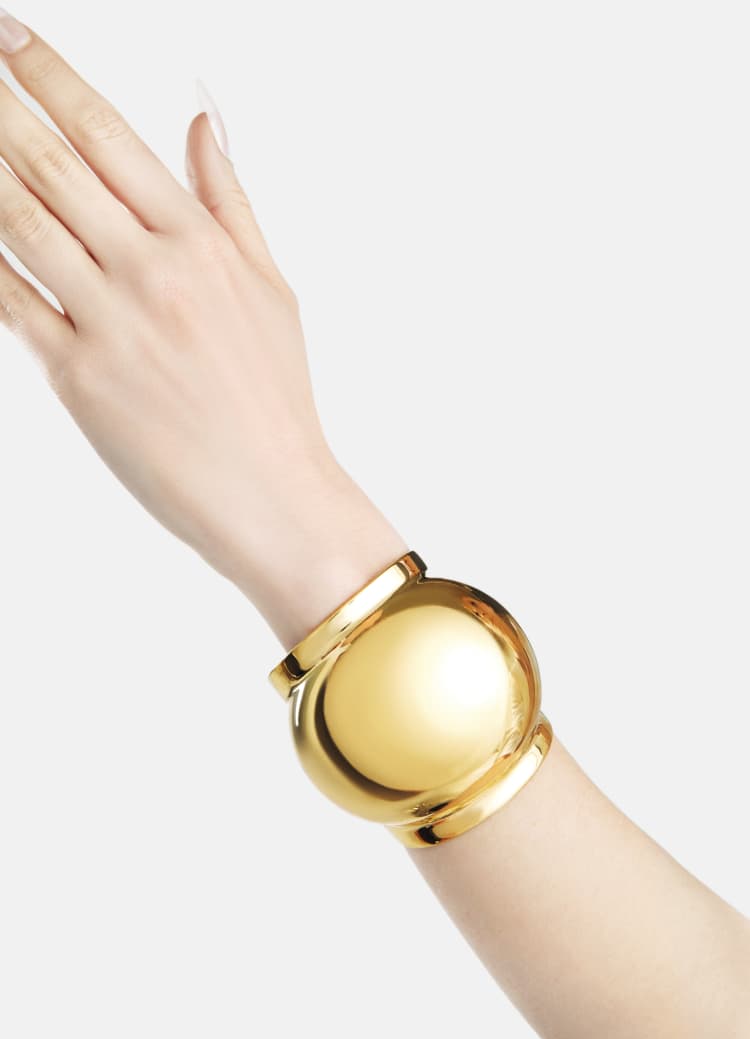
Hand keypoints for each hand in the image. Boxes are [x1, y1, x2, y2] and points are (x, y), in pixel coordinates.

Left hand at [0, 14, 407, 648]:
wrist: (273, 496)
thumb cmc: (275, 398)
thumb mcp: (271, 288)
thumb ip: (229, 200)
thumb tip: (201, 118)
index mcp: (201, 243)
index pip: (109, 135)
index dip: (50, 77)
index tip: (12, 38)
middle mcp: (153, 271)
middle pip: (51, 164)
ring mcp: (112, 323)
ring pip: (20, 222)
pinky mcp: (79, 378)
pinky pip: (11, 301)